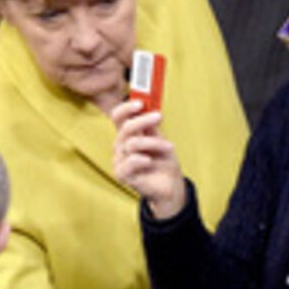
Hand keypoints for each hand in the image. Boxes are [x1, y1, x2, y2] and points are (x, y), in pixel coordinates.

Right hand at [110, 99, 186, 219]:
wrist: (169, 185)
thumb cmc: (163, 161)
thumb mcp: (160, 139)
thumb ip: (152, 125)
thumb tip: (149, 106)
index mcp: (127, 135)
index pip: (118, 117)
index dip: (126, 108)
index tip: (140, 102)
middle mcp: (120, 145)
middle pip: (125, 127)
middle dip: (143, 120)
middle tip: (159, 116)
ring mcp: (120, 160)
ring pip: (132, 143)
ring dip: (154, 143)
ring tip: (168, 147)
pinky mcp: (122, 175)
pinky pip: (129, 162)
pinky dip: (141, 159)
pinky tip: (150, 161)